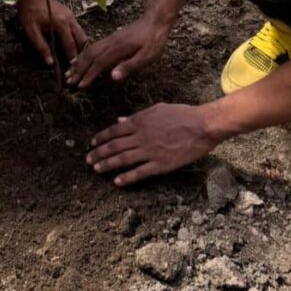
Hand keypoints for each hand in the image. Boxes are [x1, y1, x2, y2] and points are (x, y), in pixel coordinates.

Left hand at [16, 0, 87, 65]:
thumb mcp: (32, 31)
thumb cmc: (29, 12)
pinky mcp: (68, 13)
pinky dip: (76, 36)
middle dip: (79, 51)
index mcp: (61, 23)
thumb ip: (41, 47)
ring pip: (81, 32)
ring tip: (73, 54)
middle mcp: (69, 18)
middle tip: (75, 62)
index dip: (72, 56)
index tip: (73, 66)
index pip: (70, 44)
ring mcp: (70, 14)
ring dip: (78, 43)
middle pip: (81, 38)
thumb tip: (49, 61)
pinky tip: (69, 42)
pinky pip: (77, 27)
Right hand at [66, 14, 169, 88]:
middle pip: (89, 56)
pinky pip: (93, 46)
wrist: (155, 20)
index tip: (80, 86)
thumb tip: (113, 77)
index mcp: (118, 48)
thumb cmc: (154, 39)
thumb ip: (129, 66)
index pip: (99, 63)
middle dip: (78, 70)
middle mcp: (110, 42)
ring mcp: (110, 39)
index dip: (89, 75)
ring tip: (68, 72)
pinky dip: (83, 54)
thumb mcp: (147, 56)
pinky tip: (80, 59)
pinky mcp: (111, 38)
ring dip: (78, 62)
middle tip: (68, 81)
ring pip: (89, 50)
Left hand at [86, 103, 218, 185]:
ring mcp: (150, 151)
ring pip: (123, 160)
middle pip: (114, 146)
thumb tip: (119, 120)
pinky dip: (126, 177)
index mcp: (140, 121)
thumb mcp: (158, 109)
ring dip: (107, 165)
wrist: (202, 126)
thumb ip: (137, 115)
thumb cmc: (182, 114)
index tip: (92, 143)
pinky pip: (140, 172)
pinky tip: (117, 181)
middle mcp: (142, 136)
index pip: (114, 130)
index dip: (101, 138)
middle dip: (99, 153)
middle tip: (88, 160)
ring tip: (96, 169)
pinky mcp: (161, 164)